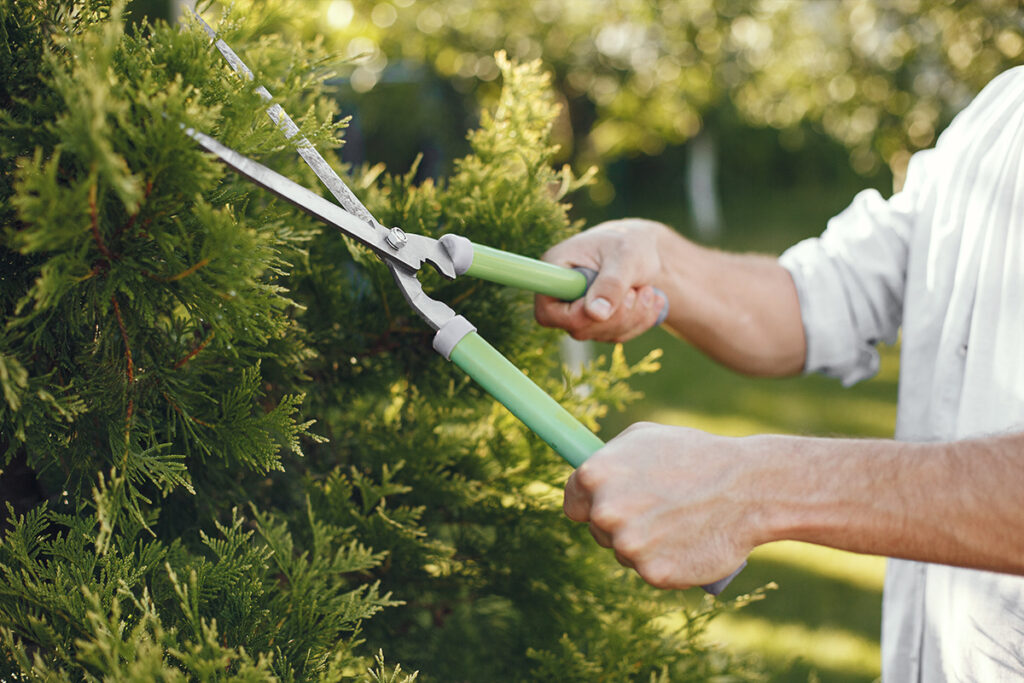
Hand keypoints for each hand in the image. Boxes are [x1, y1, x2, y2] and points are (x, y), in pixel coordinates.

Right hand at [534, 218, 669, 341]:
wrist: (644, 249)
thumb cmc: (630, 243)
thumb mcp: (625, 256)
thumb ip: (611, 284)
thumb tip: (597, 314)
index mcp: (555, 269)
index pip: (547, 311)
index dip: (576, 316)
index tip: (605, 303)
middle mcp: (561, 294)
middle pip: (578, 328)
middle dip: (617, 315)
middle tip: (637, 290)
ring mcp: (578, 311)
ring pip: (601, 334)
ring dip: (633, 317)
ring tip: (647, 289)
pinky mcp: (597, 322)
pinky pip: (617, 336)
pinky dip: (640, 321)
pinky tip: (651, 300)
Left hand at [564, 422, 758, 588]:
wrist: (747, 487)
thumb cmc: (695, 455)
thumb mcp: (644, 437)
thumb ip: (608, 458)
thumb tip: (586, 472)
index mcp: (594, 476)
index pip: (573, 503)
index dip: (591, 504)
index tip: (610, 505)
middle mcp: (605, 512)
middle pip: (597, 530)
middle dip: (620, 523)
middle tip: (657, 509)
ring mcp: (628, 545)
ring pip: (624, 552)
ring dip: (643, 544)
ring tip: (678, 522)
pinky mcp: (653, 573)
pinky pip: (650, 571)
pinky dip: (666, 563)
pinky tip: (686, 543)